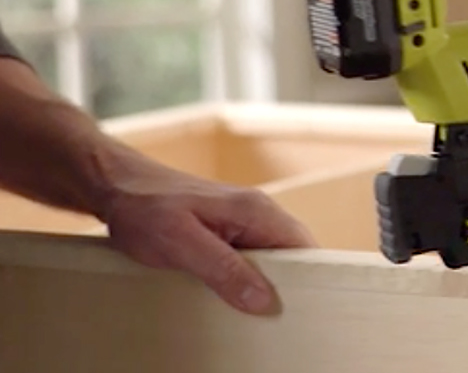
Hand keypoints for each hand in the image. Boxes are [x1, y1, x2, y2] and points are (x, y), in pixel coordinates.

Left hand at [97, 140, 316, 314]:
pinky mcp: (229, 229)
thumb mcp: (181, 244)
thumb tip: (263, 299)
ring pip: (274, 257)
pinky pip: (254, 256)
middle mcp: (258, 212)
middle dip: (290, 285)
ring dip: (268, 284)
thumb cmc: (144, 208)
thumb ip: (224, 269)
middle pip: (294, 254)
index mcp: (255, 211)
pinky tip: (235, 296)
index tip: (303, 307)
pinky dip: (250, 278)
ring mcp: (244, 219)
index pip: (304, 246)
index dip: (311, 276)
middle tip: (276, 319)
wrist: (117, 186)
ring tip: (256, 313)